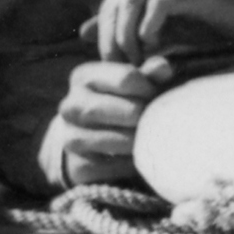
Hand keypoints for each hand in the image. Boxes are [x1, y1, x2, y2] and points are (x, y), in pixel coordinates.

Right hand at [44, 54, 176, 191]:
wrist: (90, 139)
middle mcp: (71, 106)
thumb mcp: (133, 83)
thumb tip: (162, 67)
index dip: (150, 88)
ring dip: (141, 140)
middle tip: (156, 120)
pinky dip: (130, 164)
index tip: (155, 96)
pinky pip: (115, 167)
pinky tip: (134, 158)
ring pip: (122, 140)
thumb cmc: (121, 102)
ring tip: (147, 138)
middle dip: (149, 117)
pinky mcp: (78, 166)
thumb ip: (149, 73)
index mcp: (83, 77)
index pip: (128, 78)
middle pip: (130, 111)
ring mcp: (70, 137)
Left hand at [91, 0, 233, 63]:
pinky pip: (160, 3)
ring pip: (134, 0)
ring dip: (130, 36)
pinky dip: (151, 28)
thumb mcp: (157, 24)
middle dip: (115, 39)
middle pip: (118, 1)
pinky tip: (154, 45)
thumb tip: (83, 30)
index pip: (110, 0)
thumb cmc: (205, 20)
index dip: (105, 34)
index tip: (110, 65)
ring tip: (137, 60)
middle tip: (121, 67)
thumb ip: (123, 24)